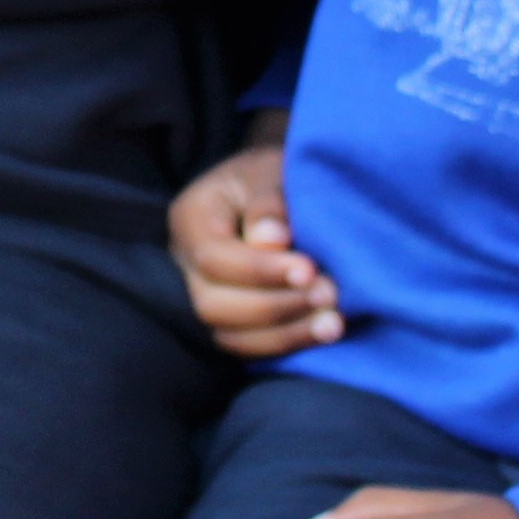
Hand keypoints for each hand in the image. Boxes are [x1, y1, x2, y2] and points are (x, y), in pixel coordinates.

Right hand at [170, 133, 340, 356]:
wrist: (275, 190)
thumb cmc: (273, 176)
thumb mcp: (270, 171)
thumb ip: (268, 201)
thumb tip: (272, 240)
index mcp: (191, 217)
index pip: (213, 258)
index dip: (260, 271)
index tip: (309, 270)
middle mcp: (185, 263)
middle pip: (212, 305)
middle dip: (275, 308)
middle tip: (330, 296)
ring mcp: (202, 295)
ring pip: (228, 335)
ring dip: (285, 334)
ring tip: (333, 323)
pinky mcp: (229, 319)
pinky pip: (247, 347)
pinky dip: (285, 344)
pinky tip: (322, 332)